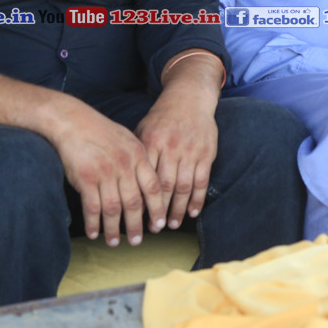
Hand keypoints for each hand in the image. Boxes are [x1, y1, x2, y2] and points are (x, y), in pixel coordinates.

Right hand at [50, 104, 165, 247]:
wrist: (73, 122)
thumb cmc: (102, 131)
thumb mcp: (129, 140)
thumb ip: (140, 160)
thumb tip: (150, 184)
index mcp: (138, 156)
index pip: (153, 187)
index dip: (157, 208)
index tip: (159, 224)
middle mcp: (124, 166)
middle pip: (134, 203)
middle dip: (136, 226)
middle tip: (137, 241)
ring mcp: (105, 173)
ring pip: (113, 209)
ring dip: (114, 229)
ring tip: (115, 242)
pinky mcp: (85, 179)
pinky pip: (92, 207)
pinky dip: (94, 223)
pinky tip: (94, 233)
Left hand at [135, 63, 219, 230]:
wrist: (190, 98)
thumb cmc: (162, 117)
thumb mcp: (144, 129)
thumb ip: (136, 153)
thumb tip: (120, 178)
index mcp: (152, 142)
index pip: (145, 176)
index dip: (141, 198)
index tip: (135, 217)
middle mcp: (171, 147)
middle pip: (164, 186)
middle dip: (159, 210)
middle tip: (153, 228)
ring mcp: (191, 151)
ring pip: (184, 186)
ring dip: (179, 209)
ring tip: (173, 225)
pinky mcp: (206, 153)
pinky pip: (202, 180)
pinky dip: (198, 198)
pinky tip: (193, 212)